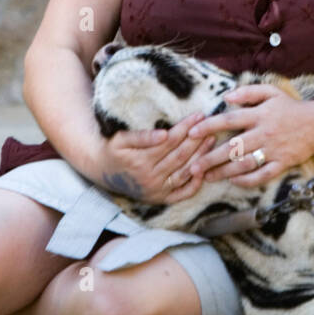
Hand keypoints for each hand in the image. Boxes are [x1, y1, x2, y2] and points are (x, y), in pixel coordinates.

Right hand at [90, 111, 214, 204]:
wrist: (102, 171)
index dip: (186, 127)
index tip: (198, 115)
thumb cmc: (113, 149)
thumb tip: (164, 134)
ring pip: (185, 171)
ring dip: (201, 156)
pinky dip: (195, 184)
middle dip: (197, 139)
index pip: (171, 141)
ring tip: (212, 140)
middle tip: (211, 125)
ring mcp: (157, 190)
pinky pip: (182, 193)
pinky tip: (205, 171)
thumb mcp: (121, 139)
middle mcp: (151, 178)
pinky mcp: (161, 199)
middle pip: (180, 155)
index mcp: (141, 161)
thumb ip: (141, 137)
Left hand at [186, 84, 313, 187]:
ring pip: (245, 164)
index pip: (229, 120)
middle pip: (233, 147)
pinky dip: (248, 181)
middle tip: (193, 166)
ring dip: (224, 172)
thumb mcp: (271, 92)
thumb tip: (227, 97)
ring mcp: (274, 150)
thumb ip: (248, 92)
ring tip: (207, 177)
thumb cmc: (291, 108)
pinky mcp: (283, 163)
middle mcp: (265, 132)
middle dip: (211, 158)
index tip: (191, 133)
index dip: (209, 127)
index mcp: (260, 114)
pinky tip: (234, 182)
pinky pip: (263, 175)